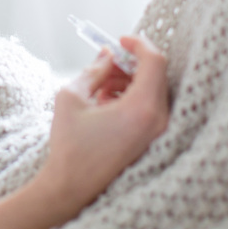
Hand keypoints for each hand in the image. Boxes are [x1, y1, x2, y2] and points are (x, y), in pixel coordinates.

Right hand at [40, 36, 168, 210]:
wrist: (71, 188)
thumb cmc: (70, 145)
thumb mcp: (73, 96)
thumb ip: (94, 69)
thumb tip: (108, 53)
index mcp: (142, 108)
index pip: (155, 61)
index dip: (138, 44)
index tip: (120, 40)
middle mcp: (158, 121)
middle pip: (156, 74)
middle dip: (130, 64)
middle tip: (105, 64)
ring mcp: (158, 133)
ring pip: (153, 89)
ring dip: (129, 80)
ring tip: (100, 88)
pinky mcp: (153, 141)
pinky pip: (150, 106)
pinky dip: (132, 96)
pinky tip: (106, 103)